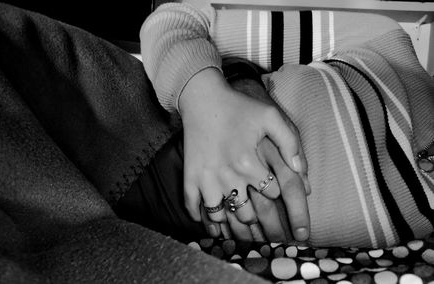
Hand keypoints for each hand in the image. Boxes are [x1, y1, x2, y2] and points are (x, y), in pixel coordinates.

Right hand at [179, 67, 308, 240]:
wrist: (201, 98)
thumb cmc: (238, 107)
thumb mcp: (271, 116)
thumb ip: (290, 142)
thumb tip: (302, 171)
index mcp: (249, 162)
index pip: (273, 192)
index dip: (282, 198)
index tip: (285, 204)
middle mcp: (227, 176)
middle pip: (248, 213)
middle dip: (260, 223)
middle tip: (269, 233)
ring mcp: (206, 179)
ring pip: (221, 216)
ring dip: (233, 228)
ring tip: (243, 235)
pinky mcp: (189, 177)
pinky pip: (194, 207)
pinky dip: (202, 220)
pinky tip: (211, 225)